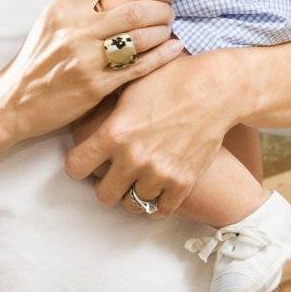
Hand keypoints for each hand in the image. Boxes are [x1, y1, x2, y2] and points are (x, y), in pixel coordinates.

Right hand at [0, 0, 181, 143]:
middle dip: (158, 7)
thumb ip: (77, 5)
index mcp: (62, 8)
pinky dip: (161, 55)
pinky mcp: (97, 86)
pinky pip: (139, 66)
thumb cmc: (37, 60)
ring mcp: (87, 59)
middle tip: (166, 9)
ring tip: (169, 27)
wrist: (16, 101)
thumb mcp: (49, 22)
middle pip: (132, 8)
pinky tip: (174, 48)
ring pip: (140, 36)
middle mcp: (76, 30)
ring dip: (162, 29)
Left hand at [65, 48, 234, 214]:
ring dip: (133, 192)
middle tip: (113, 173)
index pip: (76, 167)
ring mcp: (159, 174)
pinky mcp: (183, 183)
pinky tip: (156, 186)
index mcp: (115, 132)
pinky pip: (160, 210)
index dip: (77, 165)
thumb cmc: (170, 80)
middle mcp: (134, 158)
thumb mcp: (129, 86)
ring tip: (137, 177)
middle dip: (105, 185)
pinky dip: (156, 202)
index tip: (84, 161)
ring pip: (133, 205)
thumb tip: (83, 111)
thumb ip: (105, 108)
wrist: (214, 90)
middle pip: (103, 196)